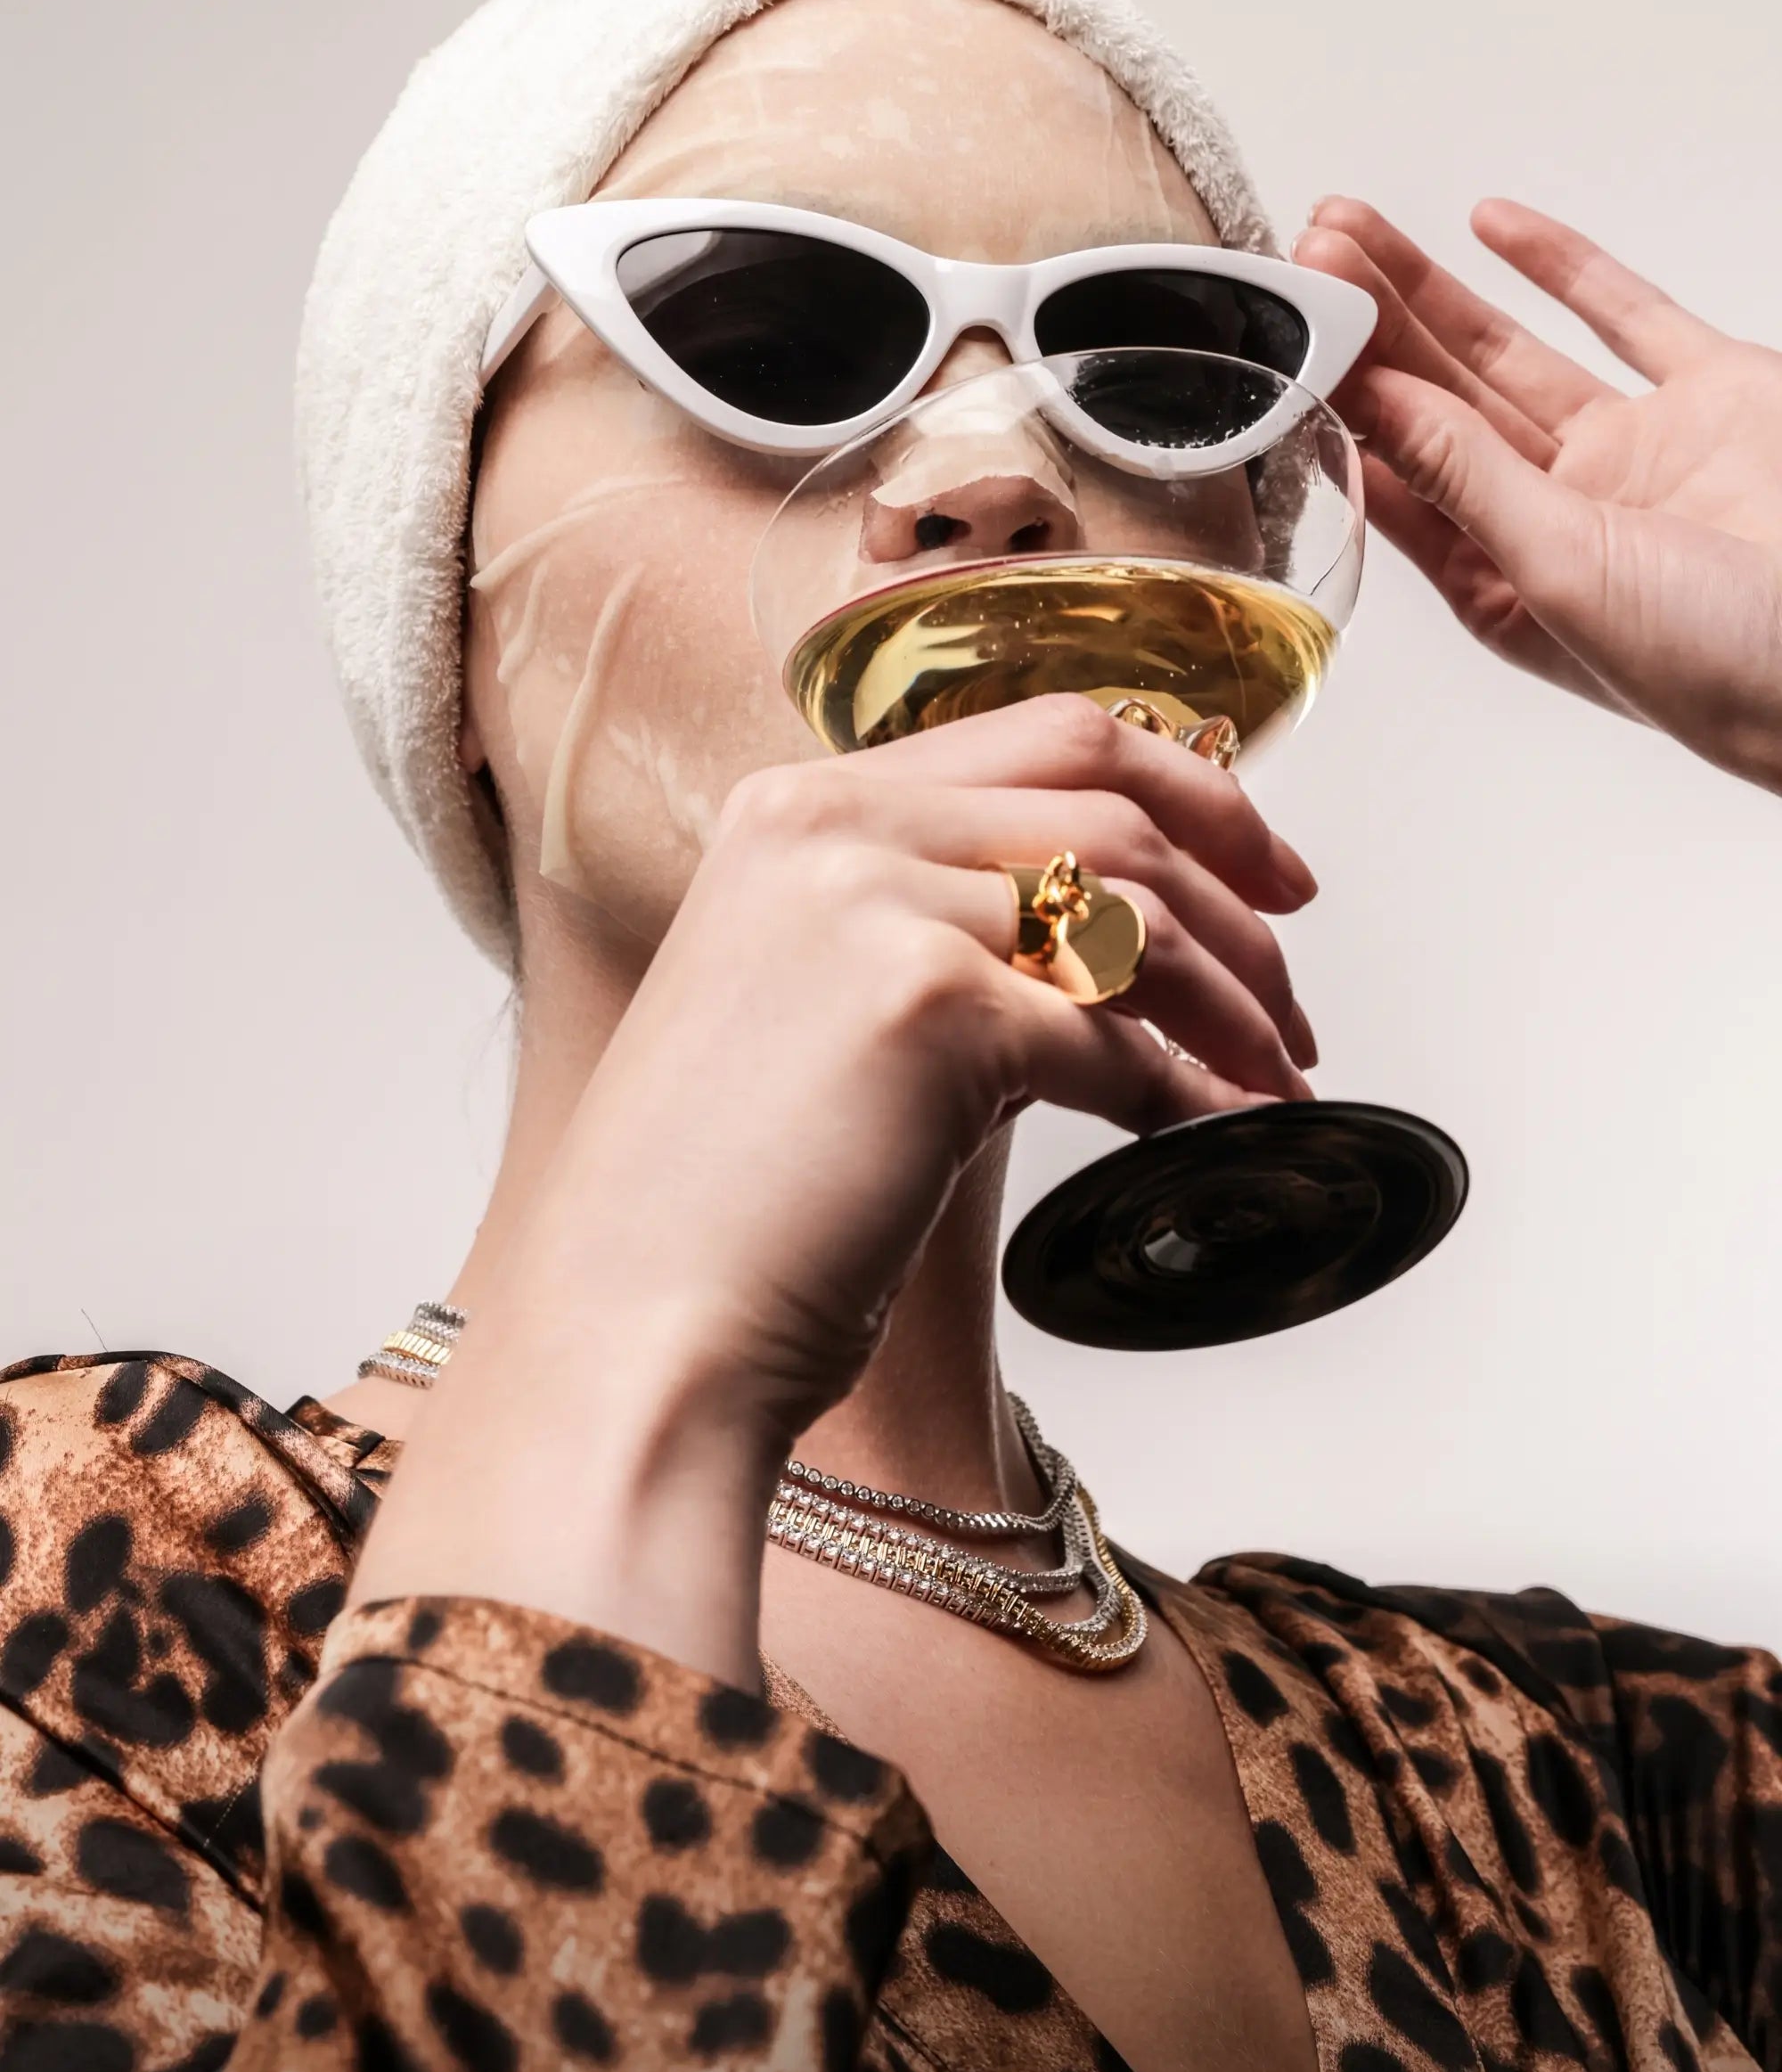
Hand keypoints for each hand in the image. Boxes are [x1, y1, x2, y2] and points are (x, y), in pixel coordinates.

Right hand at [352, 700, 1316, 1680]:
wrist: (638, 1337)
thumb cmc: (717, 1213)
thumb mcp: (806, 1017)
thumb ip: (933, 941)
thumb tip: (1097, 952)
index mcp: (793, 811)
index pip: (1041, 734)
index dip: (1181, 790)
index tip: (1259, 866)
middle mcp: (828, 828)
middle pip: (1108, 793)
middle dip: (1237, 881)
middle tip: (1293, 985)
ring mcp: (873, 904)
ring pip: (1133, 912)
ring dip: (1234, 1001)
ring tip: (1275, 1079)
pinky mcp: (927, 1008)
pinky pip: (1114, 1036)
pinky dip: (1187, 1091)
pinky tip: (1217, 1135)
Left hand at [1296, 197, 1781, 791]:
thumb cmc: (1712, 662)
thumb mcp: (1557, 570)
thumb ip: (1466, 479)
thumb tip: (1379, 403)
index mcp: (1507, 584)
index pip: (1398, 478)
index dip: (1342, 405)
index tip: (1287, 337)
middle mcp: (1561, 517)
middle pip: (1440, 404)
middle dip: (1371, 328)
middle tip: (1309, 254)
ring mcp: (1637, 453)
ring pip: (1510, 353)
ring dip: (1433, 292)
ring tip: (1352, 229)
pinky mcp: (1714, 398)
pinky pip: (1627, 315)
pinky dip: (1562, 267)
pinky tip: (1488, 226)